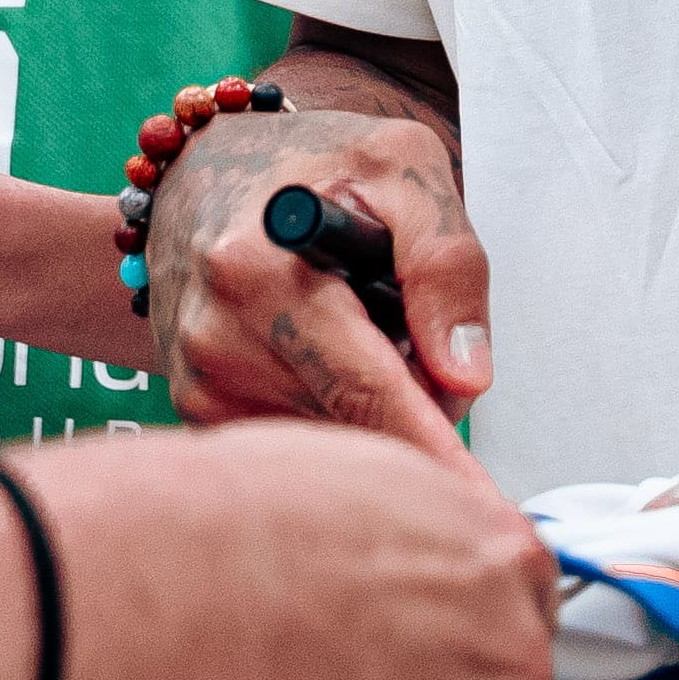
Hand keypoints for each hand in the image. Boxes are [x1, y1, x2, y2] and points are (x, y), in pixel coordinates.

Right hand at [82, 421, 555, 679]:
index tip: (410, 637)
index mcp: (501, 561)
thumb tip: (388, 561)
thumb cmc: (251, 527)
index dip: (453, 626)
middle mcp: (506, 658)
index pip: (516, 608)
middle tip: (330, 679)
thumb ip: (407, 539)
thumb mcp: (357, 478)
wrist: (193, 602)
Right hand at [145, 106, 485, 457]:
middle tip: (420, 338)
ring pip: (335, 443)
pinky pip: (302, 441)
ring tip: (359, 325)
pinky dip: (336, 413)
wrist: (200, 176)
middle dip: (415, 408)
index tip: (478, 514)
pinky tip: (328, 354)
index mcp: (262, 270)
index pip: (366, 390)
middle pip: (358, 428)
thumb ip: (445, 262)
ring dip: (375, 408)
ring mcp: (202, 383)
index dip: (432, 454)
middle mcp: (218, 337)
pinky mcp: (200, 411)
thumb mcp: (400, 167)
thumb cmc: (305, 166)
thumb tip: (464, 376)